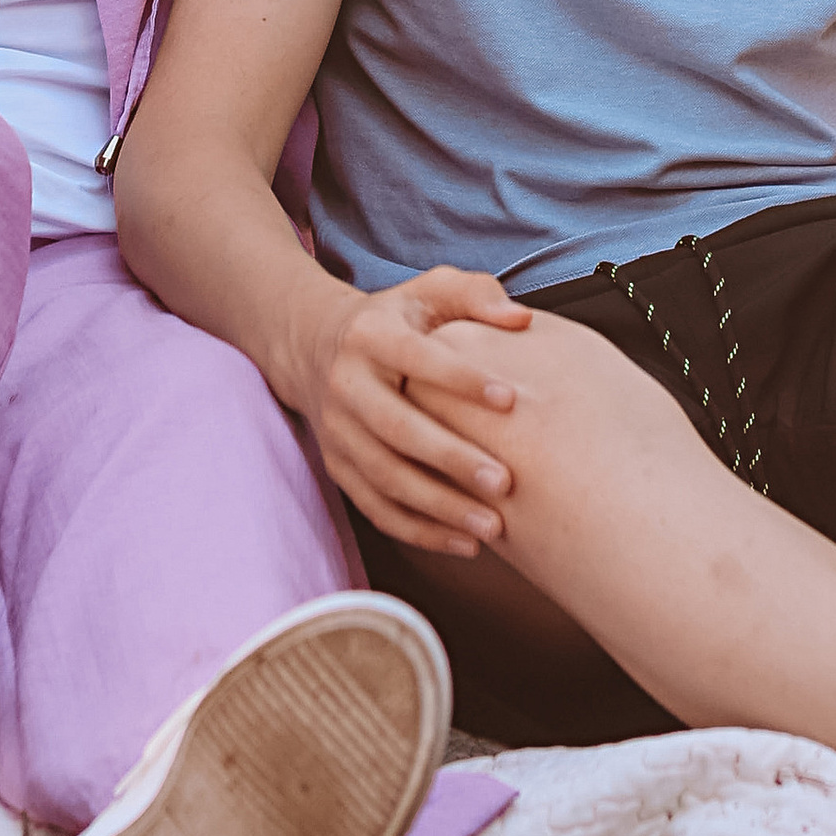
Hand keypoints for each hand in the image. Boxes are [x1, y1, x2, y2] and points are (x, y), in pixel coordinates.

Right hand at [287, 268, 532, 556]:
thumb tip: (521, 318)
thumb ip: (475, 295)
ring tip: (493, 526)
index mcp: (370, 336)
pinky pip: (377, 508)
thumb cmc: (395, 319)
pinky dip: (420, 531)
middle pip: (397, 429)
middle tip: (505, 482)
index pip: (416, 357)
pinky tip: (465, 544)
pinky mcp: (339, 467)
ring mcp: (337, 432)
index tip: (511, 399)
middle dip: (451, 459)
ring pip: (386, 477)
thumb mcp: (428, 291)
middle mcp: (346, 385)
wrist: (315, 347)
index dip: (461, 378)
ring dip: (440, 507)